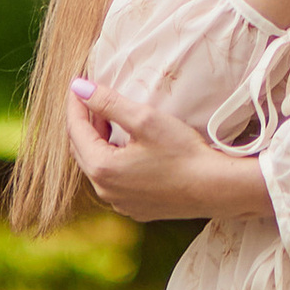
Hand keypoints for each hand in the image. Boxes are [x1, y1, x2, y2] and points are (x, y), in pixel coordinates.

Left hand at [65, 75, 267, 223]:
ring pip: (97, 166)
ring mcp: (119, 202)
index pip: (76, 129)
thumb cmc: (182, 152)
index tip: (78, 82)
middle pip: (82, 149)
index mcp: (102, 168)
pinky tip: (127, 147)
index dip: (76, 103)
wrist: (213, 188)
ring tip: (108, 117)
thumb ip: (109, 102)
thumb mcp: (144, 119)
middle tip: (92, 96)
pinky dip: (112, 160)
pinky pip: (113, 181)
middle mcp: (104, 190)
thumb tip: (79, 88)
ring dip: (98, 141)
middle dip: (85, 121)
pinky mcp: (135, 208)